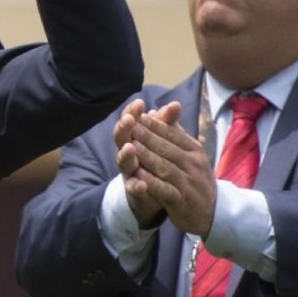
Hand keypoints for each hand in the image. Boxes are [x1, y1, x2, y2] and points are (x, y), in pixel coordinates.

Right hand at [114, 99, 165, 227]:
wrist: (157, 194)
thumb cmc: (157, 160)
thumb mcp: (163, 140)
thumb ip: (167, 124)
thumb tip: (176, 104)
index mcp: (134, 137)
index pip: (130, 121)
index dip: (132, 112)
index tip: (139, 102)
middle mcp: (128, 153)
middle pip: (122, 138)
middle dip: (124, 128)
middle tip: (128, 119)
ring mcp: (129, 171)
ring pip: (124, 162)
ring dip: (125, 155)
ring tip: (129, 147)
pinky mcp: (134, 190)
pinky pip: (133, 188)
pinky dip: (137, 186)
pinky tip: (141, 184)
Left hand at [129, 101, 216, 236]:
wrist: (213, 212)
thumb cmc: (196, 178)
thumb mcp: (191, 154)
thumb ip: (176, 133)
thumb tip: (164, 109)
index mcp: (195, 150)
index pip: (173, 134)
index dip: (155, 125)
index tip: (138, 115)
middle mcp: (193, 164)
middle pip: (167, 148)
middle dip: (147, 136)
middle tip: (130, 125)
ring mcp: (188, 183)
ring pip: (164, 166)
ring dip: (146, 156)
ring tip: (130, 146)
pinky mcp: (181, 201)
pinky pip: (164, 189)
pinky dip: (151, 181)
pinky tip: (138, 174)